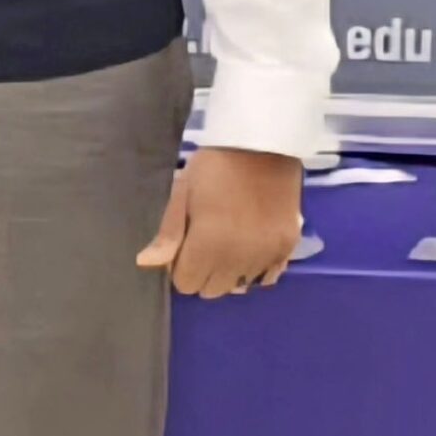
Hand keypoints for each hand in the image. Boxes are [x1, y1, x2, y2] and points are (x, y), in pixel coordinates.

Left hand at [136, 145, 302, 298]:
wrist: (264, 144)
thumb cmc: (214, 166)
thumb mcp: (183, 193)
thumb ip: (168, 234)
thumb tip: (146, 265)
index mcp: (209, 245)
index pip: (187, 284)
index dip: (179, 267)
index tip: (184, 245)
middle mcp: (239, 259)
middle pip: (213, 290)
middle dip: (202, 272)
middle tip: (204, 242)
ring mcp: (267, 255)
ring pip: (240, 285)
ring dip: (229, 272)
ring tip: (228, 241)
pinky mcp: (288, 248)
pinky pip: (268, 277)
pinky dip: (256, 268)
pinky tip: (250, 246)